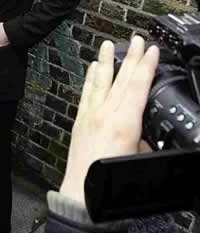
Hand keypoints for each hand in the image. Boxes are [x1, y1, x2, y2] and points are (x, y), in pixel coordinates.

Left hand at [59, 37, 158, 205]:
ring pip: (100, 82)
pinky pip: (86, 93)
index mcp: (124, 122)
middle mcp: (105, 113)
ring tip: (109, 44)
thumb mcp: (140, 160)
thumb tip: (144, 137)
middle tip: (137, 39)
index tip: (152, 49)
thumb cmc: (110, 181)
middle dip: (131, 57)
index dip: (146, 66)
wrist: (82, 193)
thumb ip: (143, 143)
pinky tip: (92, 68)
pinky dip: (90, 79)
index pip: (138, 87)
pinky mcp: (80, 121)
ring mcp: (90, 115)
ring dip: (106, 62)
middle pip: (121, 79)